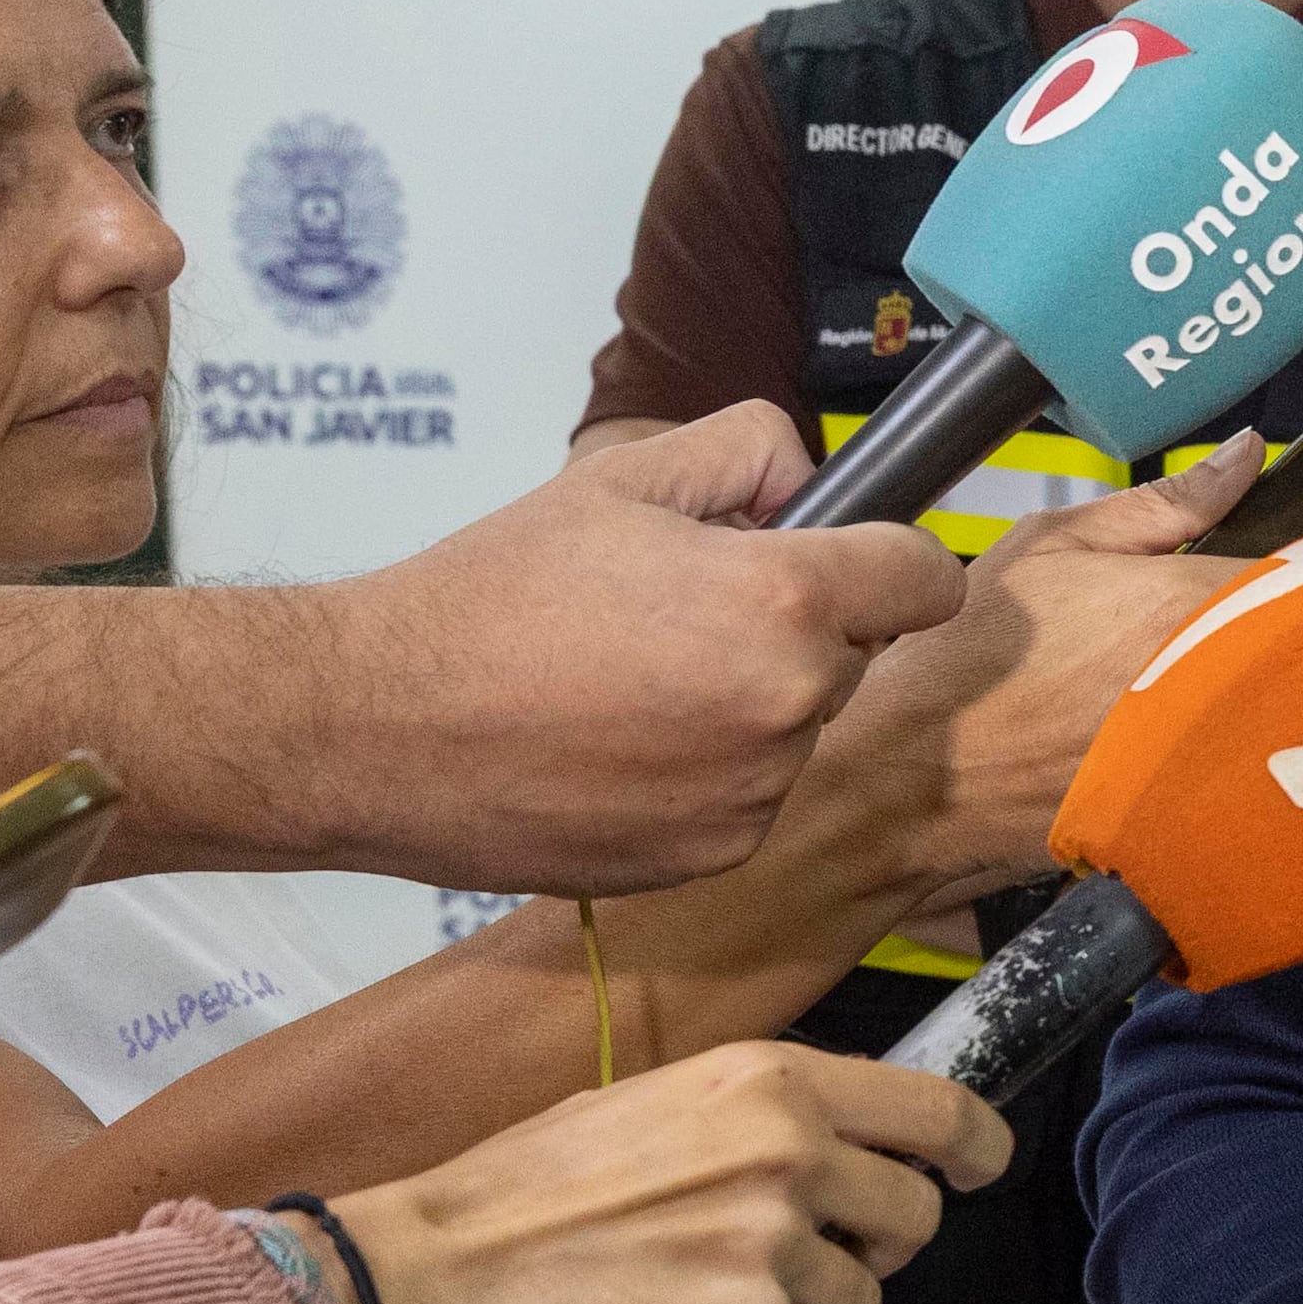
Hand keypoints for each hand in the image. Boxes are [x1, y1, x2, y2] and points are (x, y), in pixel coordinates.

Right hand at [319, 406, 966, 893]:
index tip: (850, 557)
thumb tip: (807, 481)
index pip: (925, 576)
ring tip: (632, 679)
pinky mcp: (711, 852)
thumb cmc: (486, 599)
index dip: (887, 557)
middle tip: (684, 610)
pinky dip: (707, 771)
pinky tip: (617, 743)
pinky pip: (748, 794)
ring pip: (798, 726)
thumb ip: (745, 452)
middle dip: (796, 625)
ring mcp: (753, 791)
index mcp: (782, 601)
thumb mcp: (619, 478)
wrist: (377, 726)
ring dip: (750, 701)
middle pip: (856, 652)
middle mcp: (787, 704)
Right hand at [335, 1041, 1008, 1303]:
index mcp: (771, 1082)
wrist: (427, 1278)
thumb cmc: (517, 1196)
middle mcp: (789, 1151)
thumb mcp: (650, 1106)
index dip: (975, 1147)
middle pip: (913, 1221)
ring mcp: (772, 1243)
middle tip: (803, 1279)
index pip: (934, 1110)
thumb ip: (749, 1121)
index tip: (980, 1170)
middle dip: (871, 1260)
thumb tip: (816, 1145)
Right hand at [812, 445, 1255, 910]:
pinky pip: (1259, 775)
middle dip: (1302, 639)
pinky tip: (1203, 751)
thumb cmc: (970, 659)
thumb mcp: (1053, 546)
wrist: (908, 779)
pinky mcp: (1197, 816)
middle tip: (1251, 639)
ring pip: (1295, 715)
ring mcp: (1210, 756)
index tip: (1286, 583)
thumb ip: (1166, 501)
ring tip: (1221, 695)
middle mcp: (1214, 682)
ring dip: (1281, 700)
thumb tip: (1248, 451)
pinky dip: (1249, 759)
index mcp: (1188, 603)